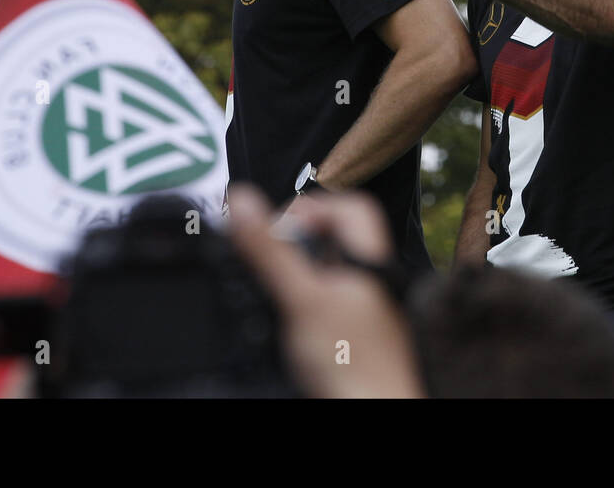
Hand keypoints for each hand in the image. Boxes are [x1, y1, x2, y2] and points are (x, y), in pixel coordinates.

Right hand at [226, 184, 424, 397]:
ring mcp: (357, 308)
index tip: (278, 230)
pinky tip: (282, 321)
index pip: (350, 207)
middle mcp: (367, 280)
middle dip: (294, 243)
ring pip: (321, 272)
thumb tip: (243, 201)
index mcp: (369, 260)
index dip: (312, 209)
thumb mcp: (301, 298)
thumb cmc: (352, 366)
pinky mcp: (344, 334)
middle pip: (332, 238)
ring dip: (292, 275)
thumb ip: (270, 251)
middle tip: (269, 260)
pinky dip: (295, 303)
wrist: (371, 412)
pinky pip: (317, 303)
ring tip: (276, 294)